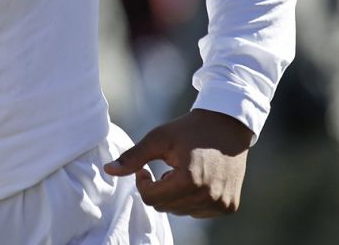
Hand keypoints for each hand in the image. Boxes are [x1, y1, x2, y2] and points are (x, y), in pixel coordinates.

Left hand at [104, 108, 252, 217]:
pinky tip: (198, 180)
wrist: (228, 126)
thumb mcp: (159, 138)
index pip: (150, 198)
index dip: (143, 183)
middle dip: (159, 190)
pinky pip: (198, 212)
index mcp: (189, 181)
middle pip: (165, 208)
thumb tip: (108, 170)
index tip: (146, 168)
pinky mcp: (230, 206)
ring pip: (181, 212)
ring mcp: (221, 204)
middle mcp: (208, 196)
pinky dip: (192, 200)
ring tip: (183, 172)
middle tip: (167, 169)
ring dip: (175, 196)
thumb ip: (133, 157)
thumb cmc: (190, 129)